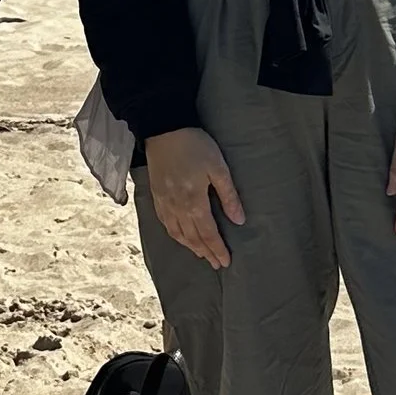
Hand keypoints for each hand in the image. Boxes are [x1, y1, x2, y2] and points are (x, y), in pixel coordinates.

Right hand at [144, 127, 243, 269]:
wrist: (164, 130)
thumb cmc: (195, 146)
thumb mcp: (218, 167)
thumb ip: (228, 196)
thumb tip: (239, 220)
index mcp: (194, 202)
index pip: (208, 233)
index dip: (217, 248)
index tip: (226, 261)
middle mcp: (177, 207)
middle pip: (193, 237)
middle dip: (206, 252)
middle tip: (217, 264)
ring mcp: (164, 203)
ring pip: (177, 233)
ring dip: (191, 247)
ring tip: (202, 255)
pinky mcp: (156, 196)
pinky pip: (165, 224)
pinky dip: (175, 235)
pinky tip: (181, 237)